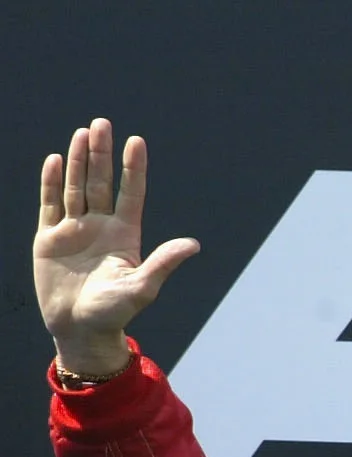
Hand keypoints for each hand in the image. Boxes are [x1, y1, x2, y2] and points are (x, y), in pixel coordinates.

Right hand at [35, 118, 198, 375]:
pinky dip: (51, 182)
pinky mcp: (49, 237)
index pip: (131, 193)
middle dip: (101, 154)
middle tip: (102, 123)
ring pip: (76, 186)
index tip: (136, 141)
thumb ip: (163, 263)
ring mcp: (74, 229)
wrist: (79, 329)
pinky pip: (50, 203)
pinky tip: (54, 160)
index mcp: (125, 236)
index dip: (133, 168)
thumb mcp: (142, 287)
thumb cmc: (115, 313)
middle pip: (101, 182)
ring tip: (82, 133)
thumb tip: (193, 245)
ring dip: (77, 160)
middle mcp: (100, 227)